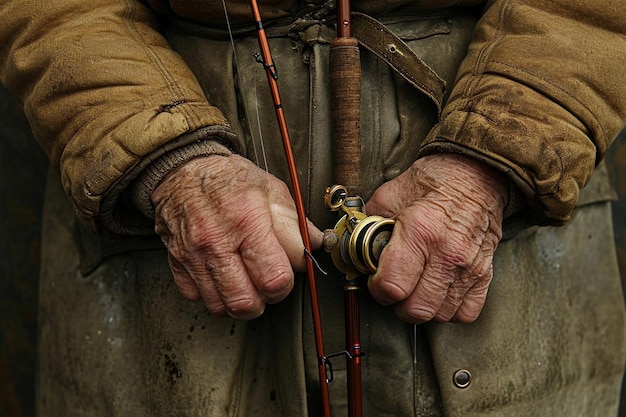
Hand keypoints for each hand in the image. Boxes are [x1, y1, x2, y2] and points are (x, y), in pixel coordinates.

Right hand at [151, 154, 322, 319]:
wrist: (184, 169)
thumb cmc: (228, 178)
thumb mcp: (271, 190)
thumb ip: (295, 223)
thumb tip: (315, 245)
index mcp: (246, 220)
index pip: (273, 279)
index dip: (285, 284)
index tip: (286, 275)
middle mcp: (216, 241)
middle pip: (245, 302)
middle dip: (262, 300)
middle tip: (266, 284)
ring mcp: (193, 254)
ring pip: (220, 306)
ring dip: (237, 301)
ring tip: (245, 281)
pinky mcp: (176, 261)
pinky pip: (195, 297)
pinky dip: (211, 293)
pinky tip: (221, 276)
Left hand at [365, 154, 507, 322]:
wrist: (477, 173)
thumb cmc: (434, 182)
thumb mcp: (390, 194)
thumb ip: (368, 223)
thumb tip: (351, 244)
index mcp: (420, 231)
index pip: (392, 287)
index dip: (378, 289)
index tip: (376, 280)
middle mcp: (447, 253)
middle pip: (417, 309)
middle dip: (398, 304)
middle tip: (395, 288)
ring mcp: (469, 266)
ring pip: (440, 315)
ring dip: (423, 308)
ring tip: (416, 288)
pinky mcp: (485, 273)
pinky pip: (466, 313)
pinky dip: (450, 310)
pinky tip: (439, 292)